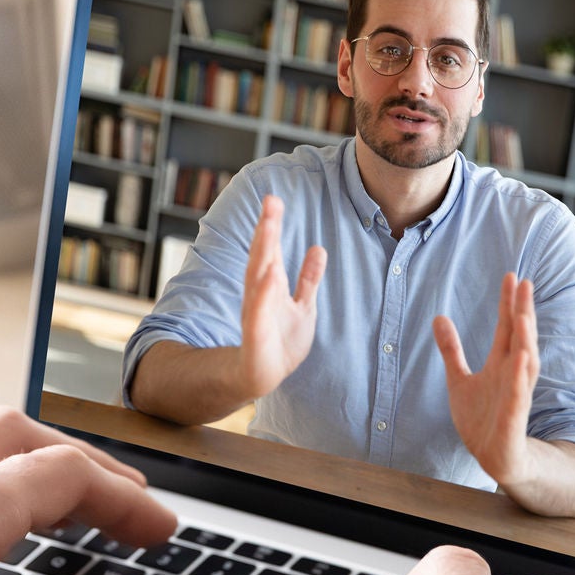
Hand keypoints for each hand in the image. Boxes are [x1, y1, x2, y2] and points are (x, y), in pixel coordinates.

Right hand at [235, 195, 326, 399]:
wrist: (263, 375)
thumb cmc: (281, 340)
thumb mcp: (303, 306)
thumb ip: (309, 279)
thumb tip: (318, 248)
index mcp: (270, 285)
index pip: (271, 249)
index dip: (272, 225)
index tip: (274, 199)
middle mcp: (260, 294)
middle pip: (263, 256)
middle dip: (267, 229)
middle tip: (271, 201)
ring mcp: (256, 313)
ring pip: (258, 278)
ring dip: (263, 253)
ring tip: (269, 228)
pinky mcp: (256, 335)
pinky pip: (259, 313)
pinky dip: (264, 295)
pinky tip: (270, 276)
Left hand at [433, 273, 539, 488]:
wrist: (494, 456)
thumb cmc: (481, 418)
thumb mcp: (459, 379)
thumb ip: (451, 349)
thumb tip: (439, 316)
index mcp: (501, 363)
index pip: (507, 327)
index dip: (508, 303)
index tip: (511, 276)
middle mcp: (513, 374)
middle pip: (520, 337)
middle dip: (522, 310)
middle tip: (523, 282)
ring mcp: (515, 393)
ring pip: (524, 362)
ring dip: (525, 339)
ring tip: (523, 314)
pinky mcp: (514, 416)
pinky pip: (519, 394)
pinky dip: (520, 377)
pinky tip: (522, 358)